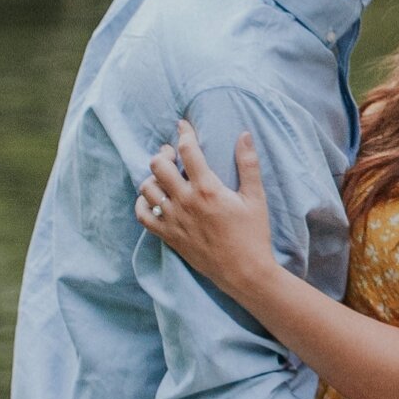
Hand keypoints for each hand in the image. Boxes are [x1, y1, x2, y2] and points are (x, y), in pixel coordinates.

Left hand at [136, 119, 275, 305]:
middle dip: (164, 153)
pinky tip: (152, 199)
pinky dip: (142, 203)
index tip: (183, 126)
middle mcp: (186, 202)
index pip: (188, 150)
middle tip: (172, 154)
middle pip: (158, 166)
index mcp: (207, 188)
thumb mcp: (256, 198)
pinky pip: (143, 215)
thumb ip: (248, 164)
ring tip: (164, 176)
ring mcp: (174, 220)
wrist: (244, 272)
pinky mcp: (169, 236)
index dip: (184, 133)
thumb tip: (244, 134)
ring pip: (147, 188)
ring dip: (153, 177)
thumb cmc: (253, 235)